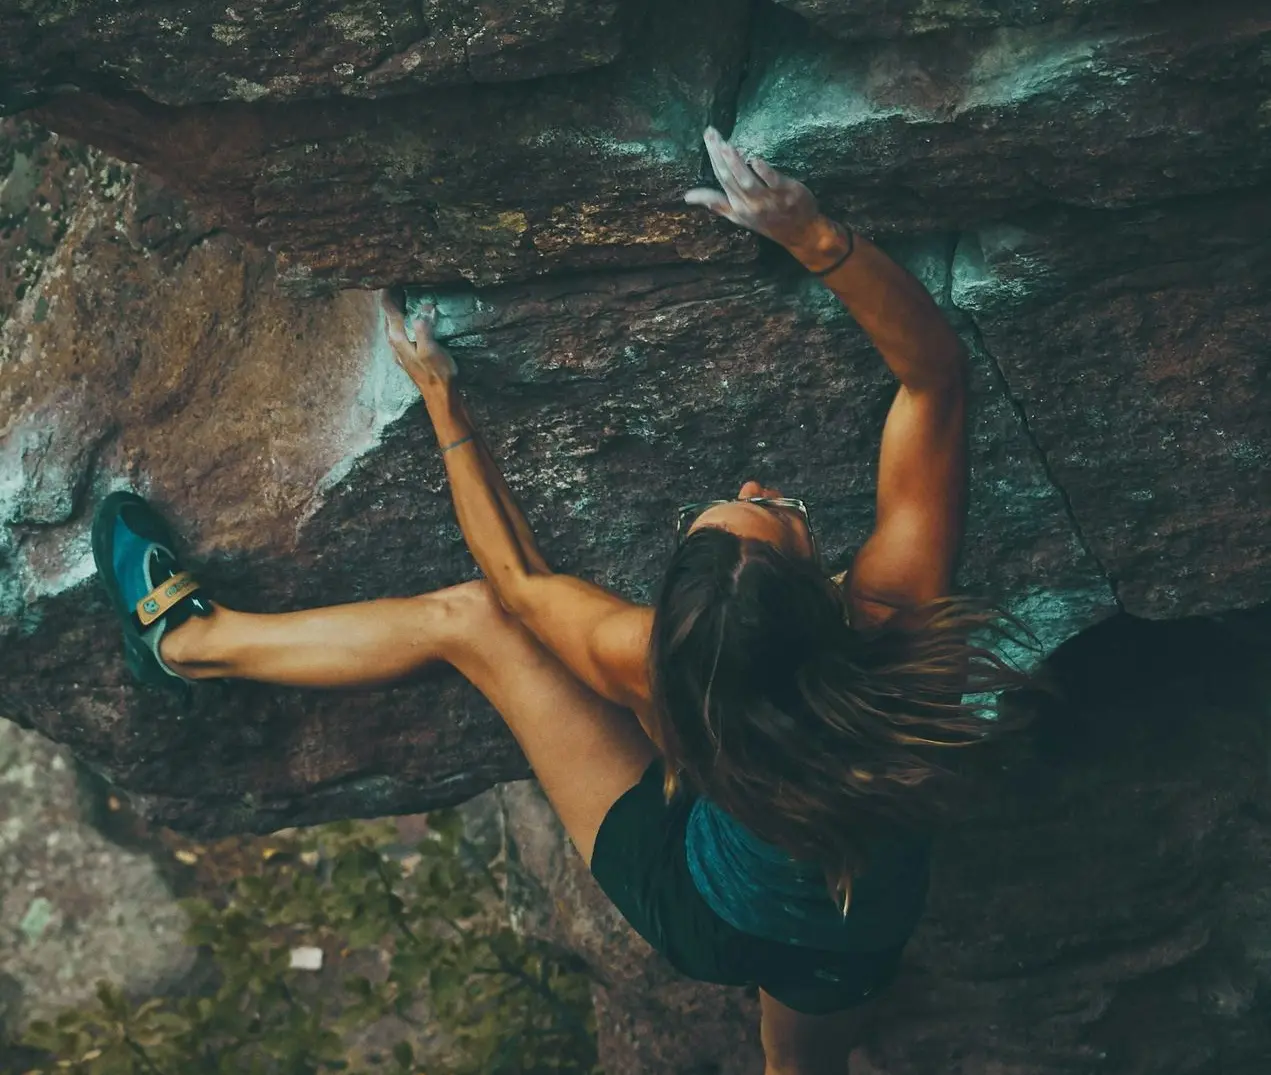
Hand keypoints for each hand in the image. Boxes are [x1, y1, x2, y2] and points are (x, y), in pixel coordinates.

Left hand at [381, 290, 457, 390]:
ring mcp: (400, 351)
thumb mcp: (430, 349)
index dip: (390, 293)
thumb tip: (424, 308)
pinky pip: (402, 332)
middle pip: (389, 316)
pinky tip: (411, 321)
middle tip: (401, 284)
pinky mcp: (407, 355)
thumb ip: (424, 328)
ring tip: (405, 298)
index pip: (389, 310)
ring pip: (394, 325)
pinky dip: (404, 322)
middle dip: (393, 300)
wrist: (440, 397)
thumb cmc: (436, 373)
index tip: (394, 278)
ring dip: (398, 311)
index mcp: (397, 338)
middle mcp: (394, 343)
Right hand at [684, 126, 822, 248]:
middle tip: (711, 133)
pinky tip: (755, 159)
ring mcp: (768, 200)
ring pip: (747, 181)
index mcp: (737, 206)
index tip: (708, 137)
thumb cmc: (769, 222)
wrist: (800, 233)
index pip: (721, 178)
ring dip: (735, 163)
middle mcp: (749, 204)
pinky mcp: (786, 194)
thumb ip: (716, 203)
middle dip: (719, 155)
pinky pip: (772, 183)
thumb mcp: (738, 216)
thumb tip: (688, 196)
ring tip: (726, 145)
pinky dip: (763, 172)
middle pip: (730, 177)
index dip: (713, 158)